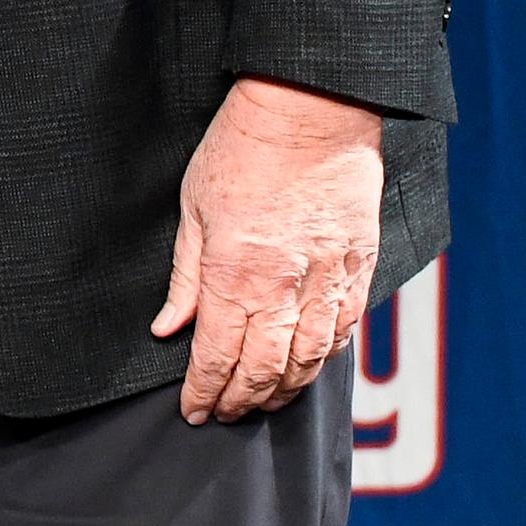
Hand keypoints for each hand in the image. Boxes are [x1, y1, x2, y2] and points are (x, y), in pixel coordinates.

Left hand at [154, 75, 384, 421]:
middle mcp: (283, 288)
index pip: (216, 356)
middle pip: (263, 370)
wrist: (309, 111)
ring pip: (307, 362)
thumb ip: (185, 277)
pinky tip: (307, 369)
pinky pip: (343, 333)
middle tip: (223, 414)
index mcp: (234, 274)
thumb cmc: (242, 149)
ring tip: (261, 403)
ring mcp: (326, 282)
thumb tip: (168, 327)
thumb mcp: (193, 209)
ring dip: (283, 391)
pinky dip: (323, 361)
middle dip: (240, 401)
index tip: (192, 411)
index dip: (203, 392)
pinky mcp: (357, 269)